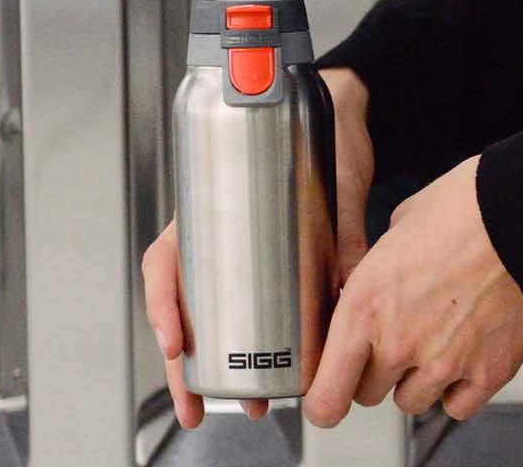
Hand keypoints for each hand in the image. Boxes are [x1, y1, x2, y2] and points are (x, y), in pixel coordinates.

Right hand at [142, 68, 375, 427]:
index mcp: (209, 207)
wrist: (342, 114)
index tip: (176, 341)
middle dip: (185, 367)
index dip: (164, 305)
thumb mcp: (335, 183)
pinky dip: (255, 353)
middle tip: (197, 407)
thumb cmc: (320, 133)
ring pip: (210, 322)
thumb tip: (358, 283)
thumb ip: (346, 232)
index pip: (167, 261)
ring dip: (217, 372)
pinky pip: (249, 316)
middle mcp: (215, 236)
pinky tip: (267, 380)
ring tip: (244, 408)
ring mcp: (237, 255)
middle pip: (182, 309)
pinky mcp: (268, 268)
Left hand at [303, 155, 522, 427]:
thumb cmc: (469, 208)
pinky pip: (457, 407)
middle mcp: (400, 342)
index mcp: (365, 305)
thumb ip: (378, 268)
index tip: (326, 399)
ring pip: (411, 402)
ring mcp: (445, 363)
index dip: (324, 401)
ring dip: (416, 379)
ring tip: (435, 341)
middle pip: (367, 394)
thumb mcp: (399, 226)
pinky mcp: (488, 373)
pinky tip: (463, 359)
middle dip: (375, 371)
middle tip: (394, 340)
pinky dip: (457, 390)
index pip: (328, 391)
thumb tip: (376, 281)